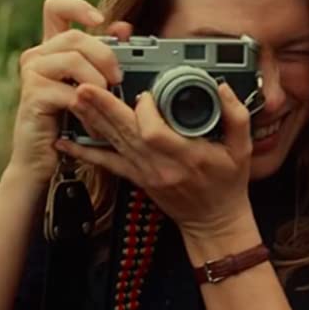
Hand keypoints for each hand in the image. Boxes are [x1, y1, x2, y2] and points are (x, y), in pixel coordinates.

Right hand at [5, 0, 132, 184]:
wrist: (42, 160)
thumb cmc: (69, 123)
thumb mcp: (89, 86)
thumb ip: (103, 57)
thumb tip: (124, 28)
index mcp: (50, 48)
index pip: (55, 8)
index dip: (79, 7)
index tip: (100, 21)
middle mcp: (36, 56)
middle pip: (76, 36)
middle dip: (105, 56)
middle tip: (117, 79)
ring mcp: (32, 74)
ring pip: (74, 60)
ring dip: (98, 81)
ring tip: (106, 102)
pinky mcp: (34, 95)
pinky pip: (71, 91)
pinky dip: (90, 109)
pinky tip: (94, 126)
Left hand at [54, 81, 255, 246]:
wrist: (213, 222)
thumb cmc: (227, 185)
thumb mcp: (243, 150)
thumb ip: (236, 116)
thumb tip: (222, 88)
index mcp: (187, 157)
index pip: (155, 133)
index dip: (146, 111)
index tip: (145, 94)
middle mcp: (160, 166)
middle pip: (126, 134)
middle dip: (104, 109)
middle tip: (85, 87)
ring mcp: (145, 173)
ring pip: (113, 143)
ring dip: (92, 120)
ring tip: (74, 98)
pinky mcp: (136, 178)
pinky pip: (107, 164)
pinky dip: (84, 152)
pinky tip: (65, 142)